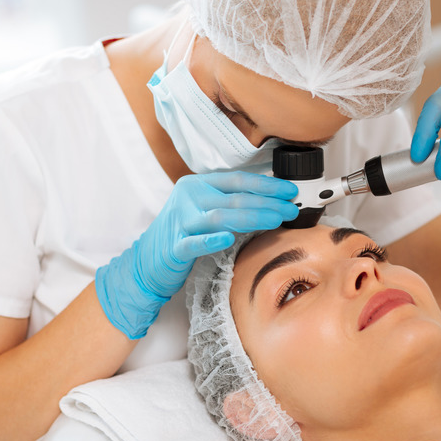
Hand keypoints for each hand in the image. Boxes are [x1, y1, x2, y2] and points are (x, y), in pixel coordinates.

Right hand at [96, 172, 298, 338]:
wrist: (147, 261)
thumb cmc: (182, 235)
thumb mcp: (205, 211)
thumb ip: (229, 203)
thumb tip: (270, 201)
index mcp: (197, 185)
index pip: (238, 180)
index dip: (267, 185)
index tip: (290, 191)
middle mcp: (188, 197)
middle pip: (234, 197)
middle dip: (267, 202)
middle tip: (292, 208)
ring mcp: (180, 221)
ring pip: (220, 216)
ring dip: (252, 217)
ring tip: (276, 220)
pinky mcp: (173, 246)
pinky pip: (193, 242)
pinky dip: (211, 240)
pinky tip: (228, 239)